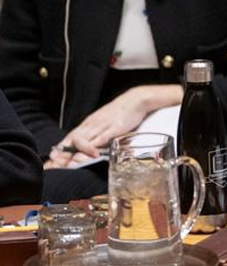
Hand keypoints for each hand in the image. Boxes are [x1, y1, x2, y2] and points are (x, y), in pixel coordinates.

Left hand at [44, 85, 180, 168]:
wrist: (134, 100)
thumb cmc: (120, 112)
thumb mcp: (103, 122)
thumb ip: (95, 133)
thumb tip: (88, 146)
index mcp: (88, 124)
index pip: (70, 137)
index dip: (60, 149)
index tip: (52, 160)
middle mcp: (91, 125)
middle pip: (73, 141)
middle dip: (63, 154)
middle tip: (55, 166)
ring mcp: (102, 126)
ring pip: (84, 140)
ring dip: (76, 153)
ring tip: (71, 164)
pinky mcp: (114, 127)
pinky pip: (101, 138)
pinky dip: (96, 146)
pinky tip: (93, 154)